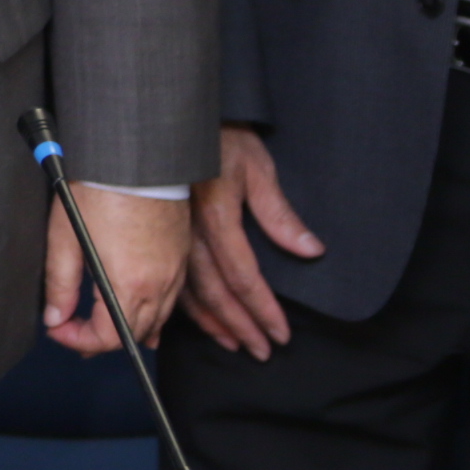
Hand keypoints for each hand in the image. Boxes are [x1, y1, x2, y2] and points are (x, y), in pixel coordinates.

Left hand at [45, 181, 194, 354]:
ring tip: (97, 325)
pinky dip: (150, 313)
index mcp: (129, 284)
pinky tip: (134, 310)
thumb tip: (54, 317)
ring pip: (155, 322)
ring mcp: (175, 273)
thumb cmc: (99, 191)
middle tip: (71, 330)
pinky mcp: (180, 258)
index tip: (57, 329)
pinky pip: (169, 302)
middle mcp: (159, 286)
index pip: (108, 338)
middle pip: (133, 335)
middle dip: (100, 340)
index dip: (78, 341)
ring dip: (126, 328)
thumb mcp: (66, 237)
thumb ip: (60, 283)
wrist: (137, 159)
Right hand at [184, 123, 319, 356]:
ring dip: (211, 321)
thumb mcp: (256, 167)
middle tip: (261, 351)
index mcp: (216, 216)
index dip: (263, 308)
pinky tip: (182, 324)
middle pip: (214, 290)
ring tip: (232, 344)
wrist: (172, 118)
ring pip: (187, 288)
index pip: (243, 275)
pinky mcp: (160, 231)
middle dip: (239, 325)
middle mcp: (189, 231)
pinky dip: (177, 304)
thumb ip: (279, 212)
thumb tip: (309, 250)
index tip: (280, 333)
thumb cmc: (221, 137)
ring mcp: (170, 233)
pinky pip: (167, 275)